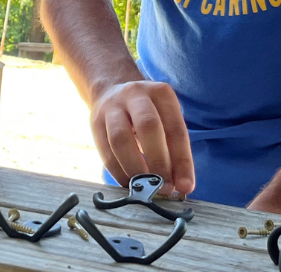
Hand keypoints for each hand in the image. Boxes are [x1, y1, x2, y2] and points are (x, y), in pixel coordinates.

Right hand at [90, 79, 195, 196]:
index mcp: (161, 93)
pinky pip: (105, 150)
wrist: (111, 91)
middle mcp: (136, 95)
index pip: (176, 129)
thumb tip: (179, 185)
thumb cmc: (148, 113)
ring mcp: (112, 107)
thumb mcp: (165, 118)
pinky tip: (128, 184)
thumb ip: (173, 148)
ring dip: (134, 169)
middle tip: (164, 188)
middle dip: (158, 162)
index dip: (182, 161)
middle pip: (148, 127)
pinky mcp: (95, 122)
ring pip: (121, 139)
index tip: (185, 187)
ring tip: (144, 189)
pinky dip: (117, 171)